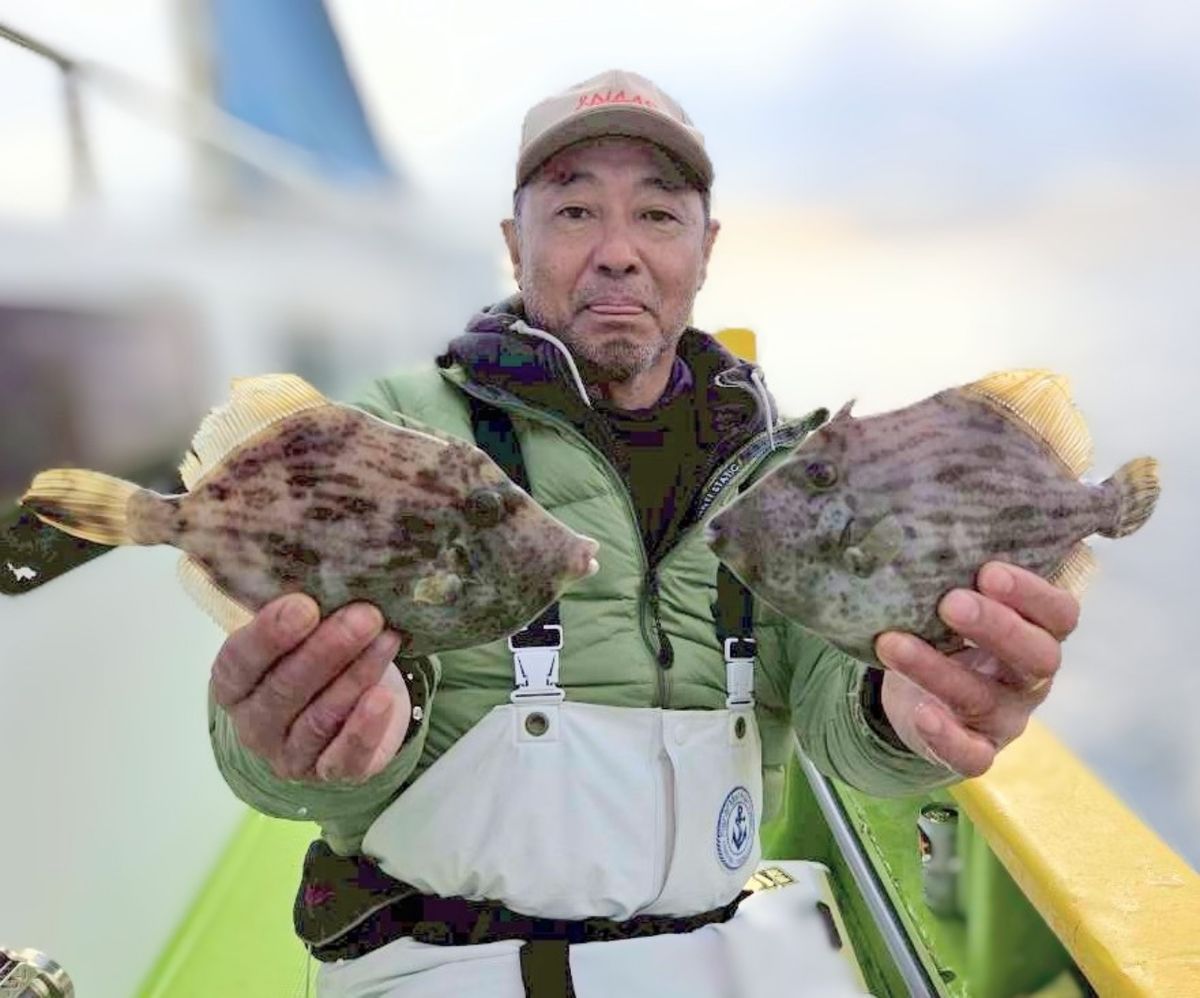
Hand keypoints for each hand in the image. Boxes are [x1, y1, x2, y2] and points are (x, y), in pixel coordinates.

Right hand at [210, 594, 410, 782]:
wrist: (338, 718)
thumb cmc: (311, 658)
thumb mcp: (296, 634)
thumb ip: (298, 608)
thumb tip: (325, 559)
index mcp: (234, 683)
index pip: (239, 661)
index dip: (269, 635)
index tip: (304, 605)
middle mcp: (254, 724)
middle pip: (285, 689)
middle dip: (327, 649)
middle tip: (364, 615)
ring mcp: (290, 754)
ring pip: (320, 717)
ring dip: (356, 675)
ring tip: (388, 639)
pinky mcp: (331, 773)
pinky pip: (345, 757)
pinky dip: (365, 728)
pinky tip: (384, 698)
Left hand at [874, 562, 1079, 776]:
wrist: (922, 697)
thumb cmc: (948, 633)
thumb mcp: (961, 599)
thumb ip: (962, 569)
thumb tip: (934, 505)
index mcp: (1037, 632)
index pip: (1059, 613)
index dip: (1031, 592)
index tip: (988, 570)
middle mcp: (1029, 677)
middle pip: (1036, 656)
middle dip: (995, 627)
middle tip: (950, 602)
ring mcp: (1006, 717)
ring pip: (985, 699)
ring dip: (938, 670)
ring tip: (892, 643)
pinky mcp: (976, 750)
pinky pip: (973, 755)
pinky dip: (948, 737)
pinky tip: (921, 714)